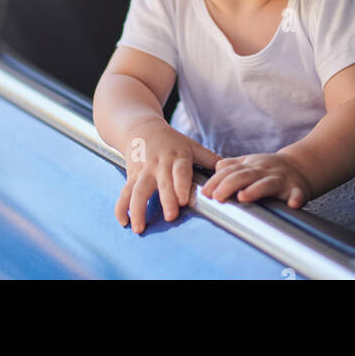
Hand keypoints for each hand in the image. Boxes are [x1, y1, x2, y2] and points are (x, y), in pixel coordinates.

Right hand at [116, 119, 221, 233]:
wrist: (141, 128)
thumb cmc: (171, 141)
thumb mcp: (191, 145)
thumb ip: (210, 158)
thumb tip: (232, 170)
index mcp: (177, 156)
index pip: (180, 171)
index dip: (181, 184)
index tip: (184, 199)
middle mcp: (159, 164)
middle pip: (161, 183)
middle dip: (166, 199)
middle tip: (170, 217)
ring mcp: (143, 170)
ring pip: (138, 189)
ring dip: (137, 208)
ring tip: (139, 227)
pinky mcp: (131, 175)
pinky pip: (125, 192)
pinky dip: (121, 207)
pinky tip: (122, 221)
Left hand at [201, 152, 314, 207]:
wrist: (301, 165)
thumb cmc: (270, 168)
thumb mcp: (249, 162)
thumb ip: (231, 166)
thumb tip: (214, 169)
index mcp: (251, 165)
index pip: (230, 171)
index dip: (217, 181)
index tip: (205, 192)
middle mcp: (264, 171)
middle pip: (244, 175)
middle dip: (229, 185)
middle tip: (217, 197)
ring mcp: (281, 179)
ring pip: (267, 183)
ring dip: (256, 190)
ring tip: (243, 197)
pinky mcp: (297, 189)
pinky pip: (297, 194)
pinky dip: (295, 198)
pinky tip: (292, 204)